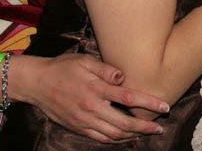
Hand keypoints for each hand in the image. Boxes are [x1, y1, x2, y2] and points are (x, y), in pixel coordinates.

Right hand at [17, 54, 167, 142]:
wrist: (36, 84)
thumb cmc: (63, 68)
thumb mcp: (85, 61)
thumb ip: (106, 69)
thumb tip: (124, 77)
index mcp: (96, 89)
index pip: (129, 98)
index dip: (149, 103)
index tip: (165, 106)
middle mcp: (92, 108)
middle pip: (124, 123)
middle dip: (145, 127)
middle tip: (159, 127)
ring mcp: (84, 121)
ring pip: (114, 135)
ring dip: (133, 135)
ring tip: (146, 133)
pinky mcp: (78, 128)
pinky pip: (101, 138)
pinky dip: (116, 140)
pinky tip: (126, 136)